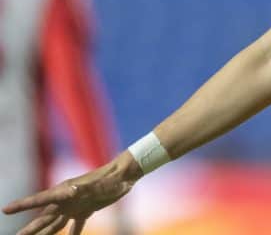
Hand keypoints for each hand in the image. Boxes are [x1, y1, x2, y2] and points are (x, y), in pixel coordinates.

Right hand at [2, 153, 139, 234]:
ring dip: (44, 233)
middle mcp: (66, 199)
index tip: (6, 210)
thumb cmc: (111, 178)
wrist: (125, 175)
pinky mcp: (86, 209)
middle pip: (44, 217)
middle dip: (30, 229)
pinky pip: (75, 225)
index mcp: (64, 191)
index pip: (39, 199)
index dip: (22, 205)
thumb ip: (83, 188)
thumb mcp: (97, 184)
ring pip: (55, 223)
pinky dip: (71, 233)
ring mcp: (75, 205)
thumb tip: (68, 191)